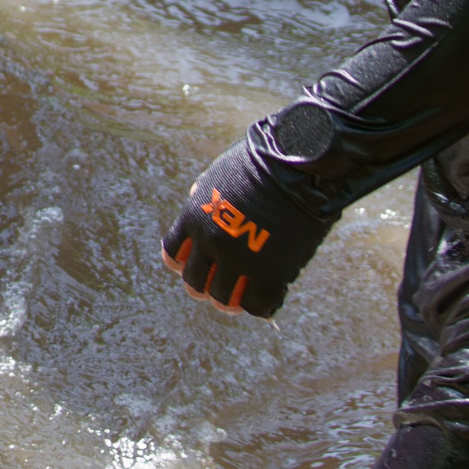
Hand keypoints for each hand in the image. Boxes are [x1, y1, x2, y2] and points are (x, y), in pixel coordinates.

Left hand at [160, 128, 332, 317]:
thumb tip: (195, 198)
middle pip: (195, 284)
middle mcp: (209, 242)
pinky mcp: (269, 274)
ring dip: (233, 301)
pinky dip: (262, 305)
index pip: (173, 255)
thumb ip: (205, 192)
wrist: (295, 164)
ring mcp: (238, 260)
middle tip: (222, 287)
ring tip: (245, 296)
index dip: (186, 263)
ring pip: (223, 300)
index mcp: (194, 217)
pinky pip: (257, 305)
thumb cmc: (262, 162)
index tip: (201, 264)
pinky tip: (270, 295)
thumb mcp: (219, 173)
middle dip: (206, 287)